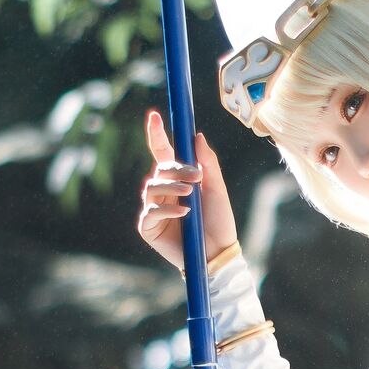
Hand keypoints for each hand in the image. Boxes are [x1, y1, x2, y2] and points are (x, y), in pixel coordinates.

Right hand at [137, 110, 237, 272]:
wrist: (218, 253)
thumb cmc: (219, 222)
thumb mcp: (217, 190)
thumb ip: (208, 163)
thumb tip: (197, 135)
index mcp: (178, 179)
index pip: (162, 153)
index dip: (156, 134)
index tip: (154, 116)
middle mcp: (163, 192)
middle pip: (159, 169)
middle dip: (176, 170)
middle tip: (197, 177)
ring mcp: (154, 209)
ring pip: (151, 187)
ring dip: (172, 187)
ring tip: (190, 194)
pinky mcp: (149, 227)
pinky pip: (150, 211)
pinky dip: (166, 209)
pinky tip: (184, 212)